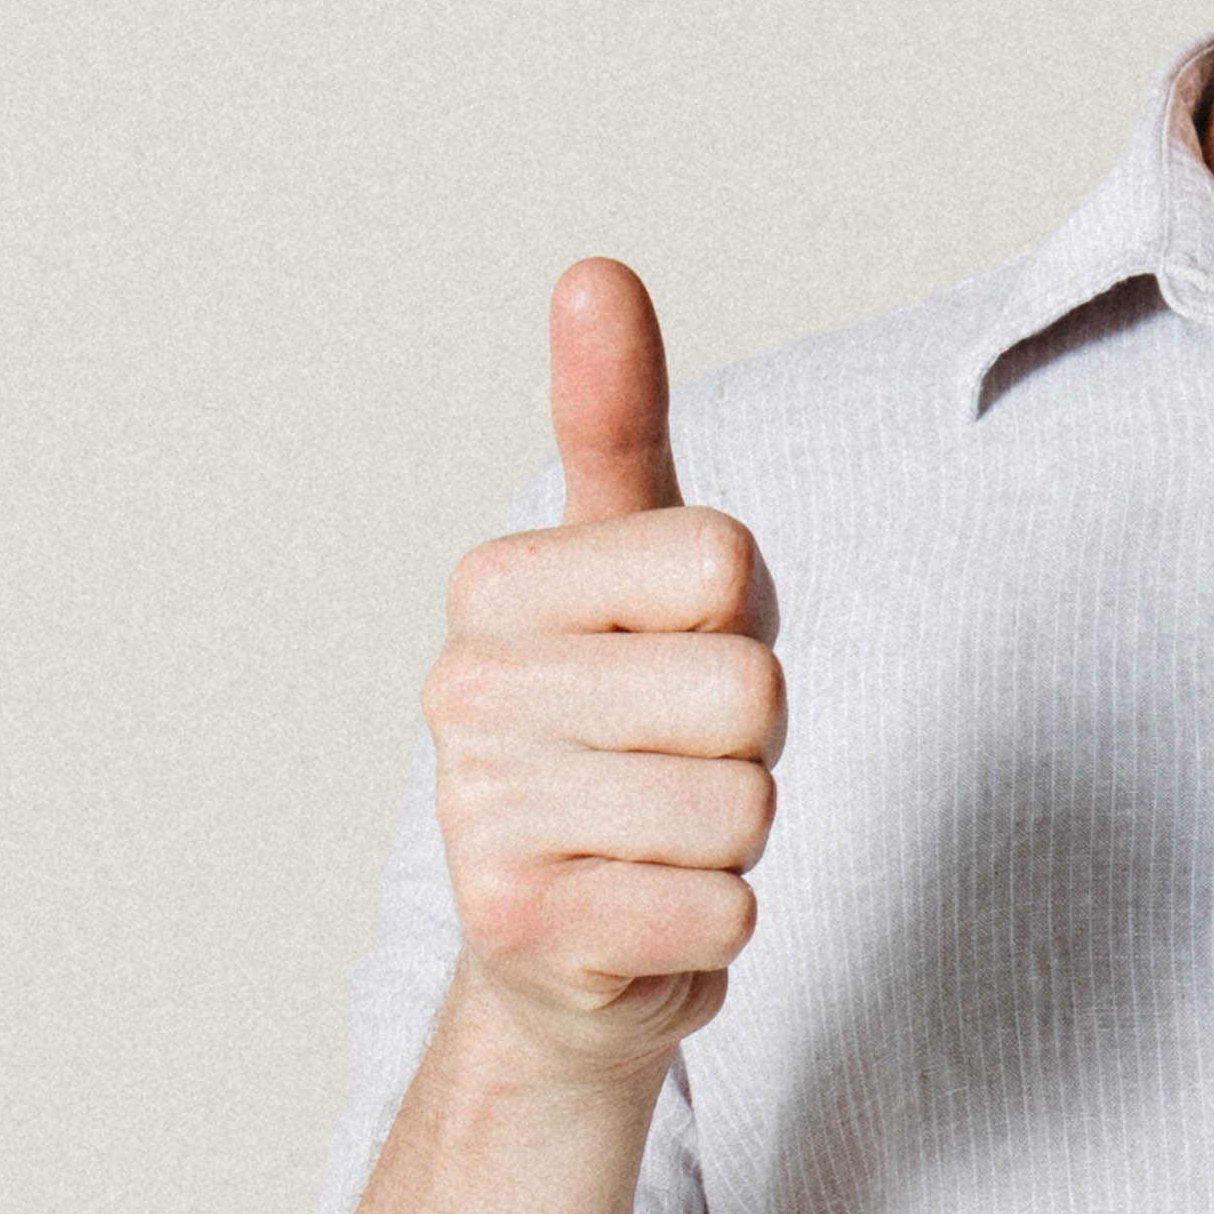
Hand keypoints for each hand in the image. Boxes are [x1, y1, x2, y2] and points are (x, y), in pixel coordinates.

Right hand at [421, 259, 780, 1087]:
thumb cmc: (628, 717)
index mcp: (492, 585)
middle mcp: (463, 693)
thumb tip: (594, 270)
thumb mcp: (633, 553)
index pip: (723, 562)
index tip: (674, 648)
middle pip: (746, 690)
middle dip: (750, 737)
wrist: (570, 943)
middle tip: (677, 758)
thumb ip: (617, 415)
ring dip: (736, 831)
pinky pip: (723, 910)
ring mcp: (479, 820)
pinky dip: (719, 918)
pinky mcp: (522, 936)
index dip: (737, 616)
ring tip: (661, 834)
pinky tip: (649, 911)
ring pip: (742, 805)